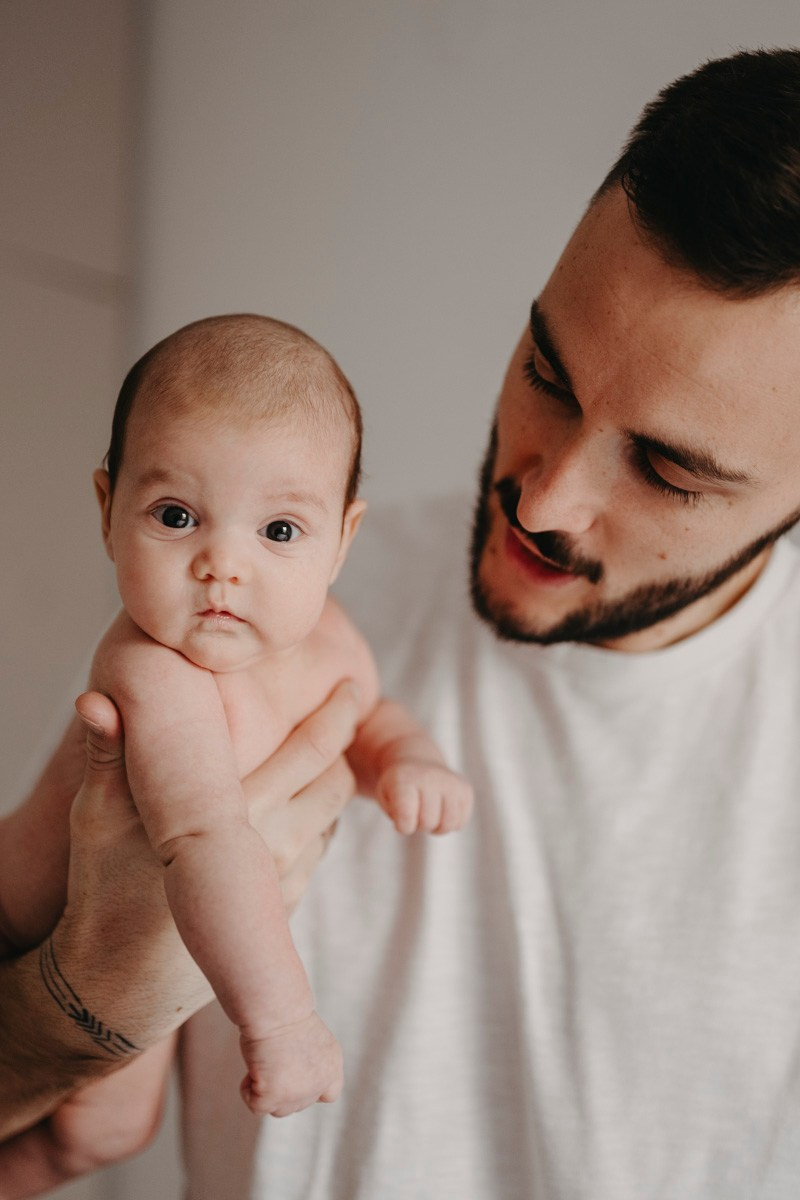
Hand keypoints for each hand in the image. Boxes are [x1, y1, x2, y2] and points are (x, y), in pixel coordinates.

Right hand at [0, 680, 359, 1140]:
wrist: (117, 985)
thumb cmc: (103, 889)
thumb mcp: (95, 819)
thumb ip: (105, 755)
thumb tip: (93, 698)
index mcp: (236, 813)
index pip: (312, 751)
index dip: (339, 713)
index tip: (353, 684)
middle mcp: (273, 846)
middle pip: (336, 782)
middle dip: (344, 742)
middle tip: (344, 704)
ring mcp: (283, 883)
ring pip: (331, 818)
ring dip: (331, 783)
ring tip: (321, 751)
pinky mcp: (282, 910)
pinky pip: (317, 853)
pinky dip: (317, 821)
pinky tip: (297, 803)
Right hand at [240, 1011, 342, 1117]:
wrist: (276, 1010)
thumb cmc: (285, 1015)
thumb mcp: (310, 1041)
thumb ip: (308, 1065)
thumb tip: (288, 1081)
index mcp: (331, 1065)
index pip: (328, 1094)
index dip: (310, 1091)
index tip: (293, 1078)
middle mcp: (320, 1083)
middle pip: (299, 1104)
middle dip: (283, 1089)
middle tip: (272, 1060)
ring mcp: (299, 1093)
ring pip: (279, 1109)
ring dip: (267, 1091)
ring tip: (264, 1062)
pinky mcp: (275, 1097)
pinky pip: (256, 1106)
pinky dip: (247, 1090)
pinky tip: (252, 1068)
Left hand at [376, 759, 473, 835]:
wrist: (417, 762)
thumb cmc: (398, 786)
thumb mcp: (384, 796)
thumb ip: (394, 814)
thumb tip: (409, 825)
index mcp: (404, 779)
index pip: (406, 817)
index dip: (403, 826)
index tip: (401, 820)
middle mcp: (429, 777)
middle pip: (428, 823)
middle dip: (419, 825)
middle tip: (415, 812)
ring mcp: (450, 782)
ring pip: (448, 824)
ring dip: (436, 827)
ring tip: (428, 815)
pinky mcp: (465, 789)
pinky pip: (460, 822)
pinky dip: (450, 824)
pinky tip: (441, 812)